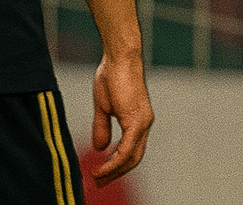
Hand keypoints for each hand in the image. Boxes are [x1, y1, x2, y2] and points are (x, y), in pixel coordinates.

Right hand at [89, 52, 151, 185]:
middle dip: (116, 173)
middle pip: (133, 158)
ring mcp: (142, 122)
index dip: (116, 165)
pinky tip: (102, 168)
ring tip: (97, 179)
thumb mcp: (104, 107)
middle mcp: (144, 123)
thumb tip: (100, 148)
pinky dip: (114, 161)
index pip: (131, 150)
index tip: (100, 174)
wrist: (119, 58)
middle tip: (99, 183)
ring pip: (132, 156)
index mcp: (138, 120)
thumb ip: (102, 128)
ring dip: (113, 171)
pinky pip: (127, 149)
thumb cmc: (112, 76)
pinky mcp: (137, 120)